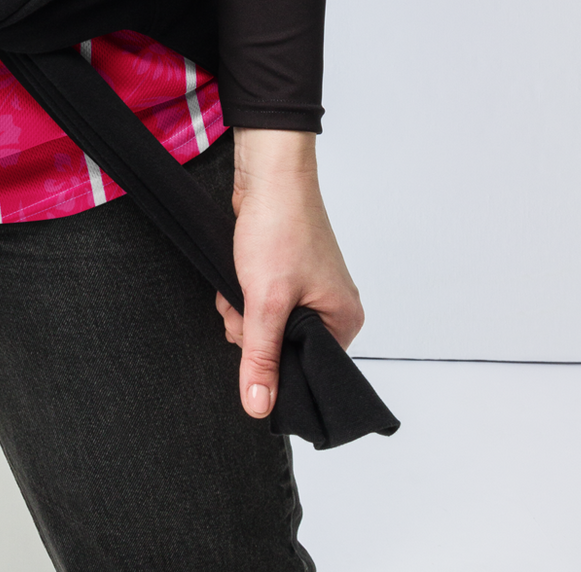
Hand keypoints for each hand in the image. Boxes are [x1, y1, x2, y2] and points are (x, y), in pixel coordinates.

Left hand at [214, 128, 363, 419]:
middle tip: (244, 305)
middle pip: (284, 348)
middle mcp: (333, 307)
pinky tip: (235, 277)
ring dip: (243, 312)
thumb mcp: (265, 301)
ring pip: (267, 325)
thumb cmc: (280, 227)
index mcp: (345, 321)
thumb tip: (259, 407)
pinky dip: (243, 294)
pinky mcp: (288, 273)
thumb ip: (261, 357)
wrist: (267, 173)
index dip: (275, 363)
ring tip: (239, 285)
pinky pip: (262, 303)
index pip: (309, 371)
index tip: (255, 340)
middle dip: (253, 331)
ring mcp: (310, 289)